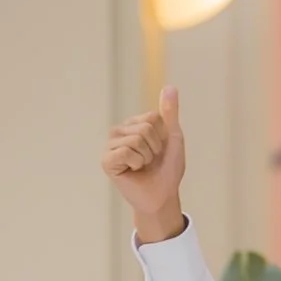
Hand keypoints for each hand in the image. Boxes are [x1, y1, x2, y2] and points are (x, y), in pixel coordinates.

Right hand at [102, 86, 187, 243]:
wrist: (163, 194)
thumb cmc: (168, 167)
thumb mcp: (173, 136)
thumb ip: (169, 112)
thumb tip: (170, 87)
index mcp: (133, 124)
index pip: (153, 117)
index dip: (163, 136)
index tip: (161, 149)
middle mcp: (119, 132)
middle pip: (145, 127)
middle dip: (155, 147)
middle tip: (151, 160)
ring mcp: (110, 146)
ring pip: (136, 139)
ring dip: (147, 156)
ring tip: (143, 166)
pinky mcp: (106, 161)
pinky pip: (126, 152)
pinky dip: (137, 164)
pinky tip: (133, 171)